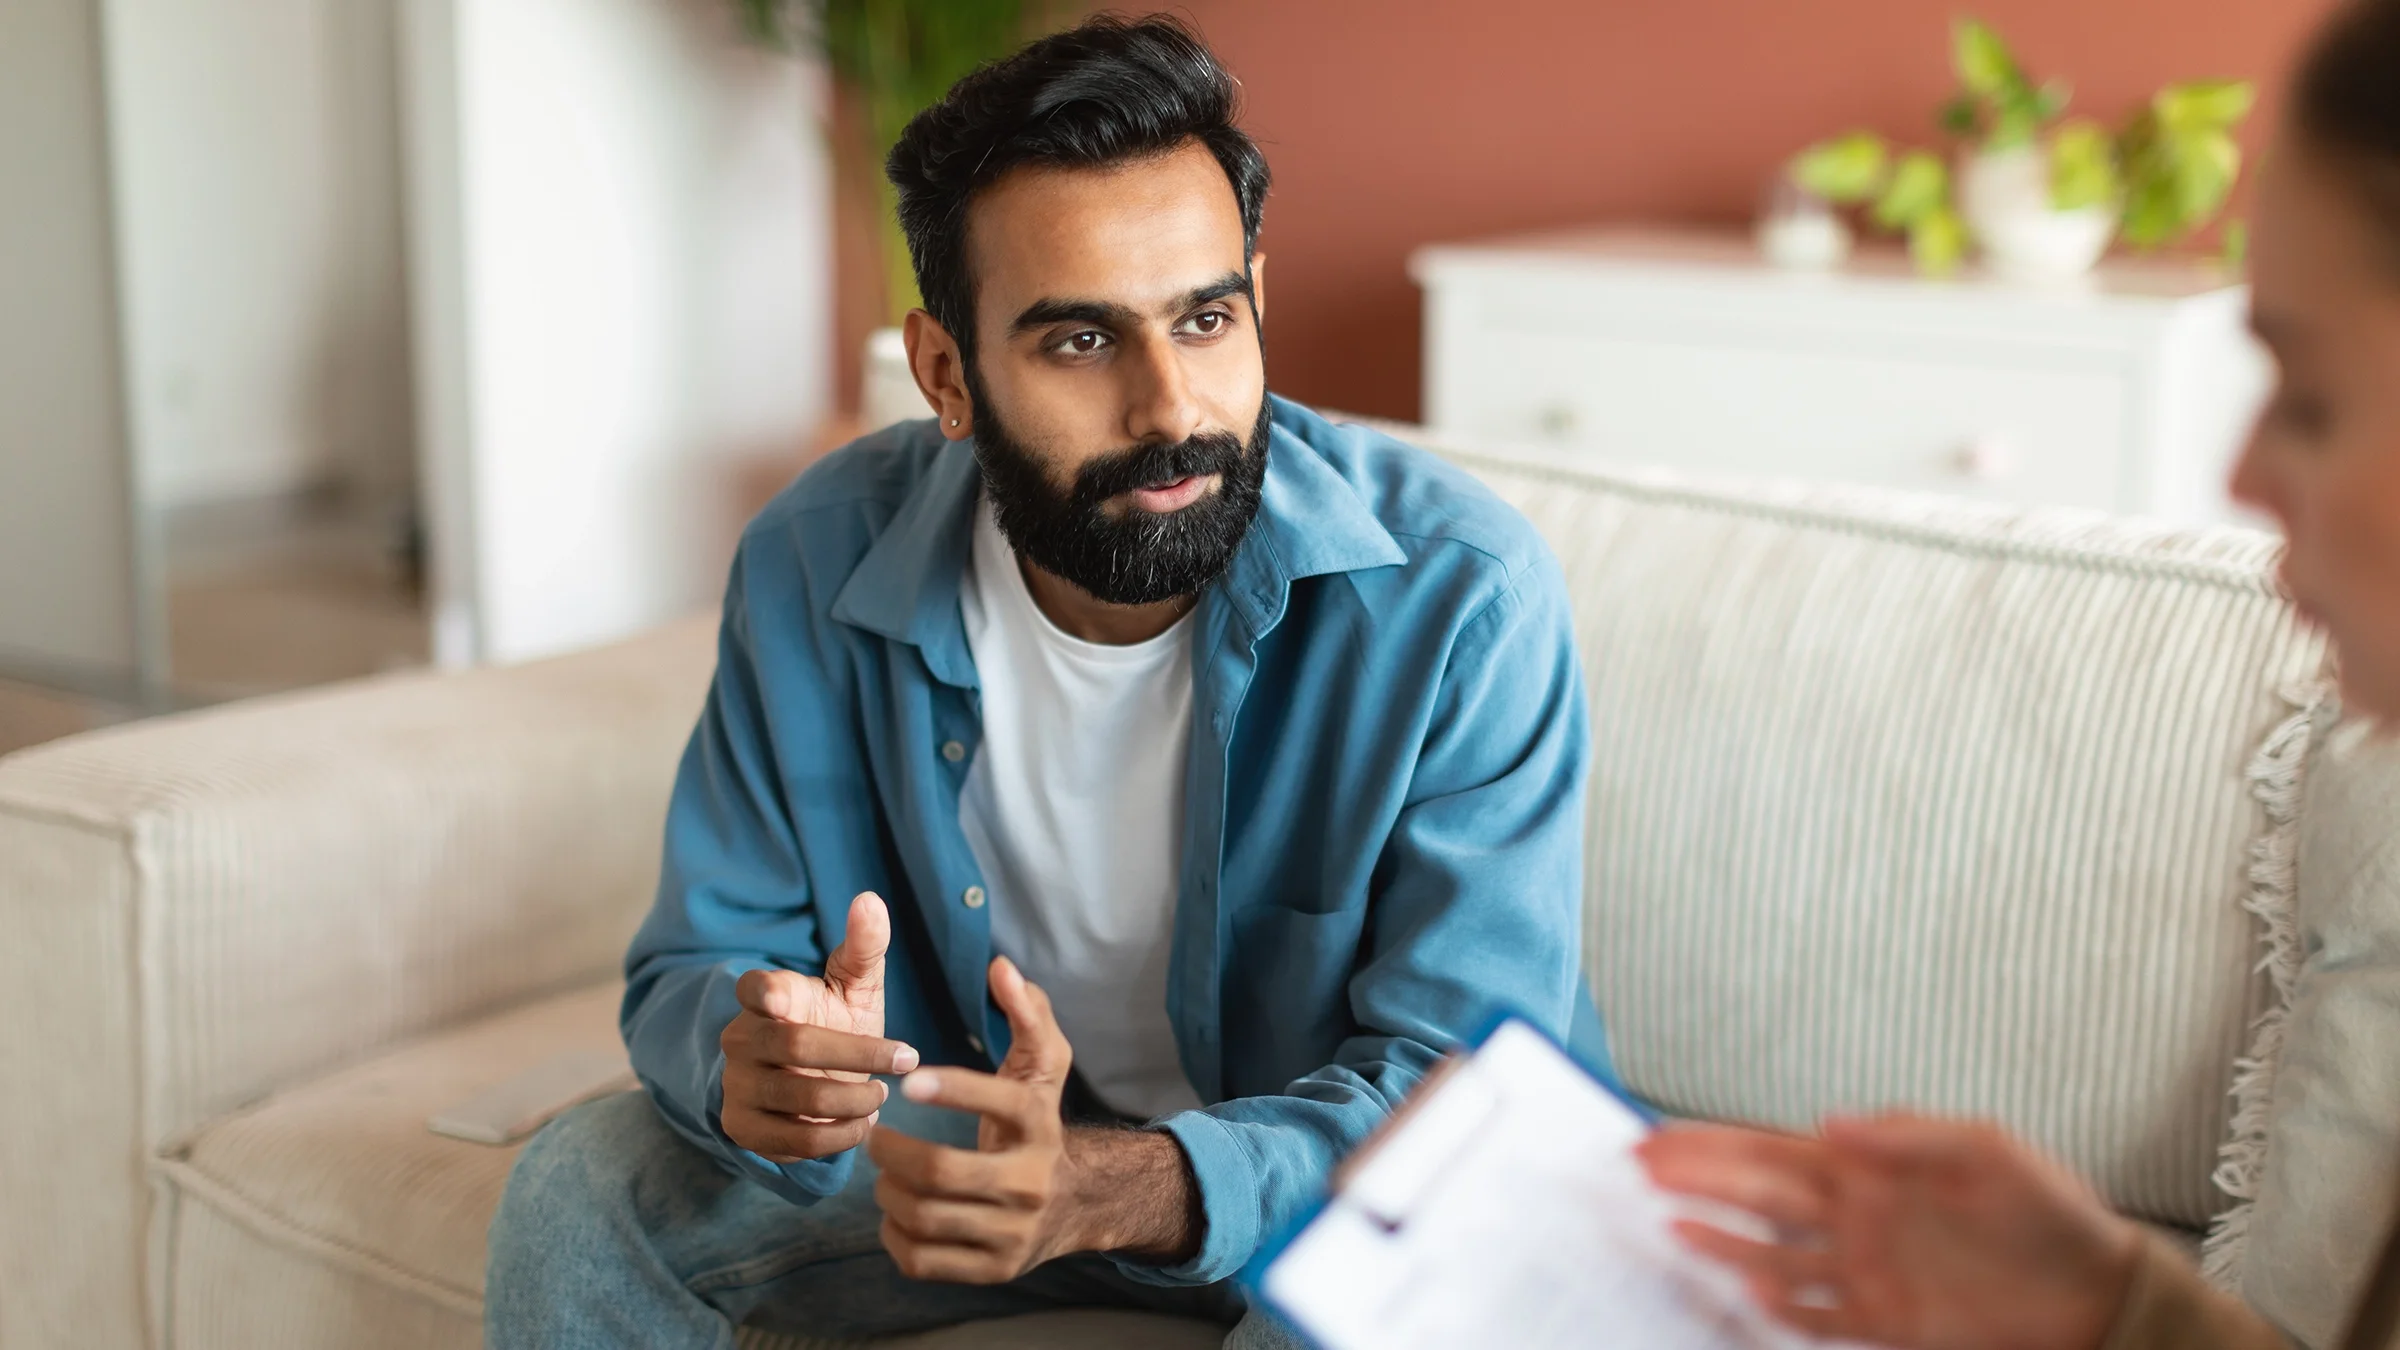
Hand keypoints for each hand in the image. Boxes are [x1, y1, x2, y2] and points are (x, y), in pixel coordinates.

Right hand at [719, 891, 919, 1162]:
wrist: (814, 1082)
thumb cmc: (837, 1022)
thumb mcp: (855, 985)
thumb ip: (863, 946)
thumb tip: (870, 899)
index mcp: (766, 996)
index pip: (755, 987)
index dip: (766, 992)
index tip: (783, 999)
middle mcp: (742, 1039)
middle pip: (797, 1046)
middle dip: (860, 1054)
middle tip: (906, 1059)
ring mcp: (737, 1085)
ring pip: (802, 1097)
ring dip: (856, 1099)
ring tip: (882, 1094)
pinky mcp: (744, 1128)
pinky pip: (798, 1140)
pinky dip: (842, 1135)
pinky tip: (863, 1123)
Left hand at [867, 955, 1081, 1282]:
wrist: (1075, 1204)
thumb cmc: (1039, 1120)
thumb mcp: (1044, 1065)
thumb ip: (1028, 1012)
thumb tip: (1001, 966)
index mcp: (1042, 1126)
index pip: (1000, 1102)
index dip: (951, 1089)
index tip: (909, 1080)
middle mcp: (1032, 1184)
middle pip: (942, 1172)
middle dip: (892, 1152)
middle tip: (876, 1136)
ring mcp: (1012, 1234)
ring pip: (924, 1217)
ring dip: (887, 1190)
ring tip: (882, 1172)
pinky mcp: (992, 1270)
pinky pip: (922, 1259)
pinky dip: (894, 1234)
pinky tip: (894, 1211)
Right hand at [1637, 1115, 2142, 1349]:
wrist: (2096, 1295)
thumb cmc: (2050, 1213)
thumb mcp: (1987, 1150)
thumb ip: (1906, 1135)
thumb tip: (1829, 1122)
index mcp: (1872, 1169)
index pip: (1773, 1151)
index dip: (1714, 1143)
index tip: (1661, 1136)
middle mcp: (1857, 1217)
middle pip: (1757, 1195)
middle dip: (1696, 1179)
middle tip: (1638, 1165)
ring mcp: (1867, 1271)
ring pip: (1773, 1254)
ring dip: (1721, 1240)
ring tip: (1668, 1223)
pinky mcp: (1887, 1321)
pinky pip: (1817, 1315)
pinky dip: (1779, 1306)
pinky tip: (1746, 1289)